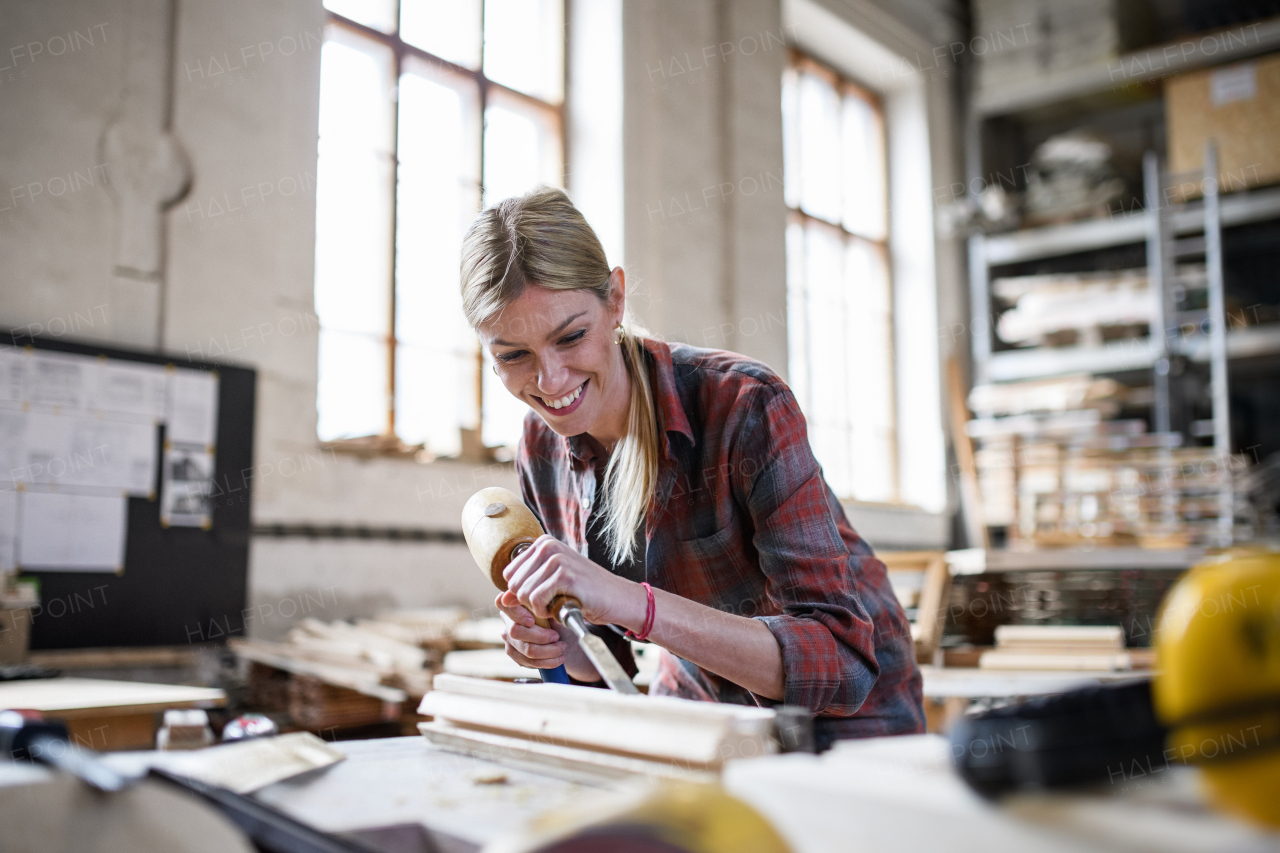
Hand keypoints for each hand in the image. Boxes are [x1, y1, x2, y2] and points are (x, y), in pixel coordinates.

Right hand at [494, 592, 566, 670]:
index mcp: (515, 604)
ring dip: (550, 651)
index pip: (504, 606)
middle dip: (541, 637)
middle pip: (516, 631)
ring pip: (527, 650)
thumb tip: (551, 610)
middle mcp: (508, 621)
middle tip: (557, 636)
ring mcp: (509, 640)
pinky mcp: (515, 655)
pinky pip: (530, 662)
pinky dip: (548, 661)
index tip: (532, 621)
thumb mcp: (554, 608)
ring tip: (562, 647)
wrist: (562, 634)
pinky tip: (559, 657)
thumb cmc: (557, 616)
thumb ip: (547, 606)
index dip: (517, 615)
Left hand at [501, 534, 635, 625]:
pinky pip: (536, 601)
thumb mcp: (550, 586)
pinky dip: (546, 612)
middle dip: (529, 602)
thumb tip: (500, 599)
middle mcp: (548, 546)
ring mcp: (557, 559)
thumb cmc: (584, 592)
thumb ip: (525, 589)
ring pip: (523, 594)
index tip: (542, 597)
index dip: (522, 592)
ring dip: (539, 608)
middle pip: (514, 585)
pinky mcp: (565, 576)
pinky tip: (562, 607)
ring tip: (559, 603)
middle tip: (552, 602)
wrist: (615, 598)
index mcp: (543, 544)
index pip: (509, 574)